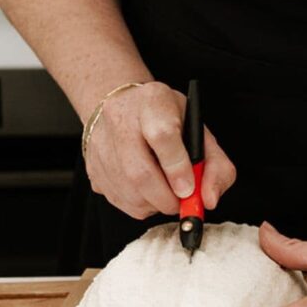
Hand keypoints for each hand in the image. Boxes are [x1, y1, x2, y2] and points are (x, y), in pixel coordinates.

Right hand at [85, 81, 235, 218]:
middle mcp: (120, 118)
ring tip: (165, 191)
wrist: (125, 107)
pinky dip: (139, 205)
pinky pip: (118, 200)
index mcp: (153, 101)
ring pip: (129, 192)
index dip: (177, 168)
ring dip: (155, 204)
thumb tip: (209, 199)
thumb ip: (215, 165)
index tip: (189, 189)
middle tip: (181, 201)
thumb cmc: (166, 119)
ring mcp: (101, 143)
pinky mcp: (92, 166)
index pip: (162, 136)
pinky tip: (146, 189)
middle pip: (139, 172)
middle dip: (167, 198)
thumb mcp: (198, 130)